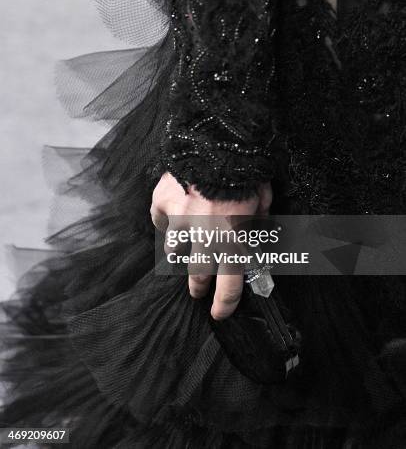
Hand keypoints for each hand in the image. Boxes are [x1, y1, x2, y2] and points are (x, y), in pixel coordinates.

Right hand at [150, 172, 271, 319]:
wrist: (219, 145)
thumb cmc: (247, 173)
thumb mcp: (264, 201)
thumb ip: (261, 222)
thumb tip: (262, 233)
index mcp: (233, 242)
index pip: (230, 285)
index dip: (224, 304)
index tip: (219, 313)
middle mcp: (205, 239)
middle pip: (198, 274)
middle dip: (198, 286)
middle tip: (198, 291)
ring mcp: (181, 222)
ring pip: (174, 251)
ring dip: (179, 253)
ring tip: (180, 253)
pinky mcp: (164, 203)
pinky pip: (160, 218)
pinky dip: (164, 218)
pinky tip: (169, 215)